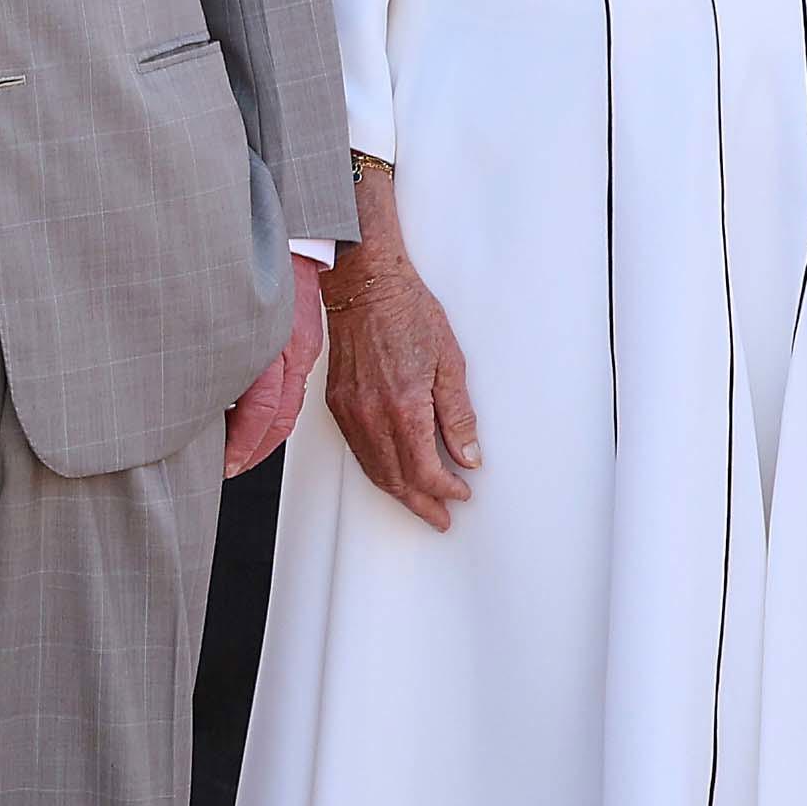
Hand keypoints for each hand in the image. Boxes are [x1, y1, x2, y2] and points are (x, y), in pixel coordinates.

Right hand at [306, 249, 458, 513]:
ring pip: (373, 468)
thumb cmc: (409, 314)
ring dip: (398, 492)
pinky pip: (357, 449)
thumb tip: (469, 456)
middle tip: (440, 518)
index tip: (462, 494)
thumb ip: (458, 415)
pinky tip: (391, 472)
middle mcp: (372, 415)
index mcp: (404, 406)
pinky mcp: (337, 403)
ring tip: (419, 503)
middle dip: (421, 503)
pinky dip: (377, 469)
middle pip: (396, 479)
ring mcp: (350, 411)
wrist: (366, 287)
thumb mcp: (450, 363)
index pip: (425, 469)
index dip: (446, 489)